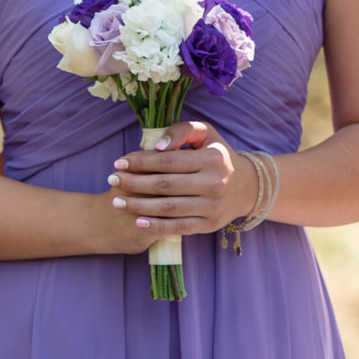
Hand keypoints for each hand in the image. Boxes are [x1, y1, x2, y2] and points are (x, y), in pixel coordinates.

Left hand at [102, 120, 254, 250]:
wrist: (246, 187)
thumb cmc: (217, 156)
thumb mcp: (205, 134)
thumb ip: (181, 131)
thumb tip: (155, 147)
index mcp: (213, 159)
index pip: (168, 161)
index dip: (140, 162)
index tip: (118, 162)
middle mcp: (215, 184)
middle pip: (164, 185)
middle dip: (133, 183)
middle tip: (111, 181)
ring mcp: (213, 207)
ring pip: (168, 208)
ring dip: (138, 206)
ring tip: (117, 201)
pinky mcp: (209, 225)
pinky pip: (178, 226)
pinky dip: (155, 226)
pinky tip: (136, 220)